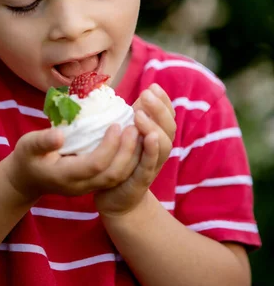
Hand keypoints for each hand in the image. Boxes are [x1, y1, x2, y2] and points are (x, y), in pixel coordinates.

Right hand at [4, 122, 141, 202]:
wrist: (27, 179)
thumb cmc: (27, 158)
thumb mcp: (27, 146)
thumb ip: (42, 141)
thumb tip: (60, 134)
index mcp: (65, 176)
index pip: (95, 165)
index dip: (109, 146)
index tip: (116, 125)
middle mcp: (80, 185)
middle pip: (112, 174)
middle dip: (127, 152)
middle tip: (135, 127)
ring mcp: (88, 187)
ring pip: (118, 178)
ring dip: (131, 157)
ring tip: (139, 132)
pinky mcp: (94, 183)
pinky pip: (116, 175)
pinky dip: (128, 160)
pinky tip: (133, 142)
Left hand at [95, 83, 175, 215]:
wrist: (115, 199)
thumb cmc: (118, 161)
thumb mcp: (125, 136)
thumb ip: (129, 117)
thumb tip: (121, 90)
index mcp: (156, 138)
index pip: (167, 116)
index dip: (163, 101)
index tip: (153, 86)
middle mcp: (159, 150)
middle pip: (169, 127)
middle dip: (159, 108)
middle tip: (145, 93)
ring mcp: (153, 166)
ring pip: (164, 145)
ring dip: (154, 126)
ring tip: (140, 113)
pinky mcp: (142, 180)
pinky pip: (150, 164)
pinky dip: (151, 150)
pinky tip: (148, 137)